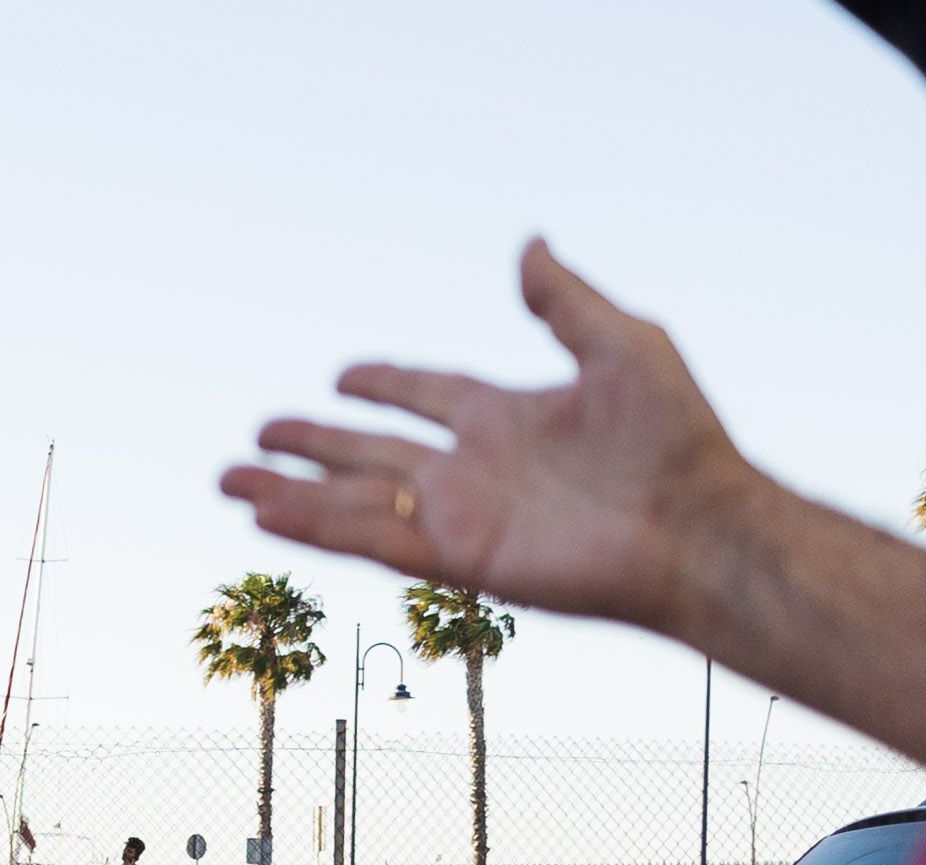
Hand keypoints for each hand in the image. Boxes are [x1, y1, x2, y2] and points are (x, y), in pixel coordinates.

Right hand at [220, 240, 764, 633]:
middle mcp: (471, 468)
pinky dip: (316, 530)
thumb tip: (529, 244)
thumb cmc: (676, 439)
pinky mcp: (458, 559)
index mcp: (505, 416)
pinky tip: (267, 519)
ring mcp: (459, 516)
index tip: (343, 376)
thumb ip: (564, 302)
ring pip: (352, 502)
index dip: (385, 383)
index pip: (426, 395)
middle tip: (257, 436)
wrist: (697, 525)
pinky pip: (372, 543)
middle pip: (370, 453)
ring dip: (288, 494)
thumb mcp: (624, 345)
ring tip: (227, 483)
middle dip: (312, 445)